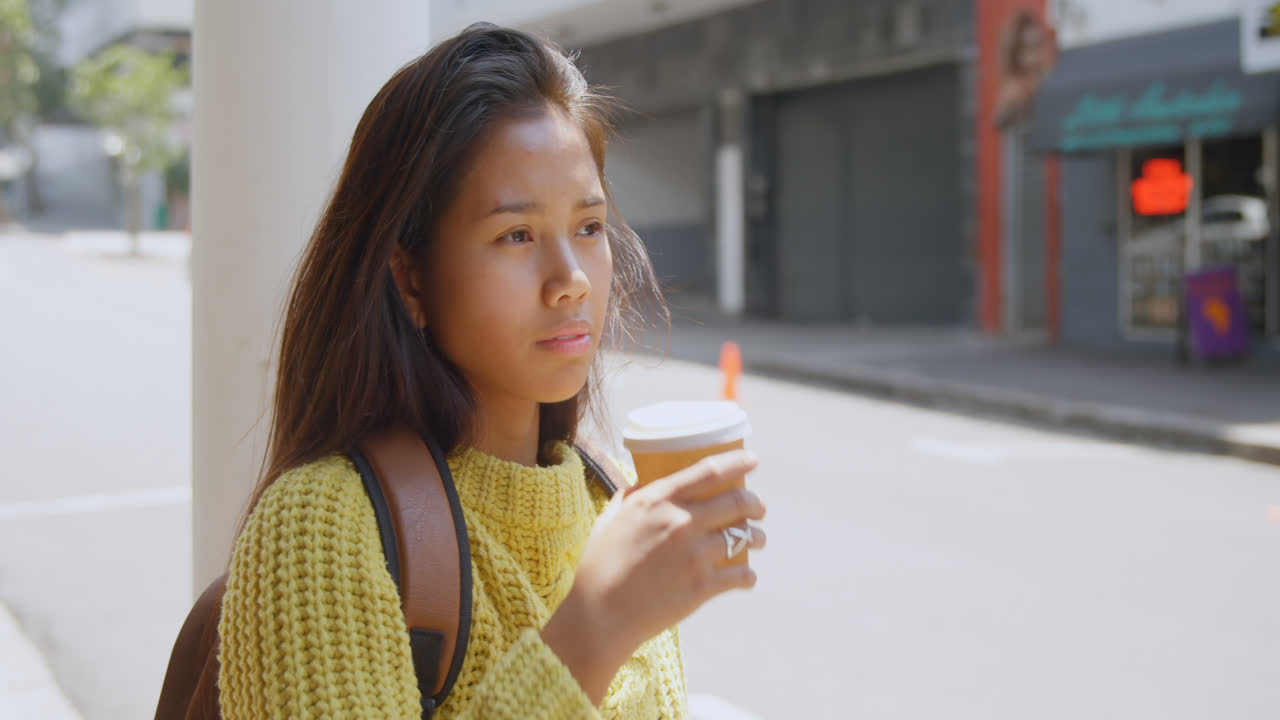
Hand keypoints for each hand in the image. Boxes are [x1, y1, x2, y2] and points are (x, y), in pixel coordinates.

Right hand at [541, 449, 767, 702]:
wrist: (600, 615)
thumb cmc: (600, 565)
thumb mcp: (610, 519)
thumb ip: (630, 497)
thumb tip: (644, 484)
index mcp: (659, 500)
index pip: (710, 471)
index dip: (737, 461)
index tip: (752, 459)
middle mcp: (682, 521)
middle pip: (737, 501)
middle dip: (755, 503)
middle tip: (758, 508)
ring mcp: (696, 554)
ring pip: (745, 537)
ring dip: (757, 537)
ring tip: (757, 540)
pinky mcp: (703, 586)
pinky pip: (742, 574)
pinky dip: (748, 575)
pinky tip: (747, 576)